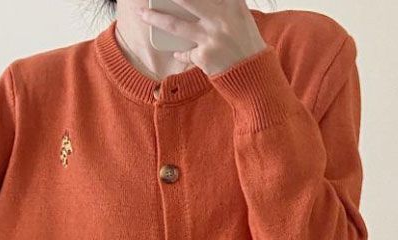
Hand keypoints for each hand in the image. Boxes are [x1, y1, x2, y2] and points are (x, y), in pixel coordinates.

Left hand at [136, 0, 267, 75]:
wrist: (254, 74)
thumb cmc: (246, 45)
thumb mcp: (240, 18)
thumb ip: (224, 6)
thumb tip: (196, 2)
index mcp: (232, 4)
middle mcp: (221, 18)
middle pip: (187, 0)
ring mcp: (212, 37)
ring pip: (176, 25)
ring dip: (156, 19)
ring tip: (142, 14)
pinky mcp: (205, 56)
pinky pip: (185, 53)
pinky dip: (180, 53)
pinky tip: (176, 52)